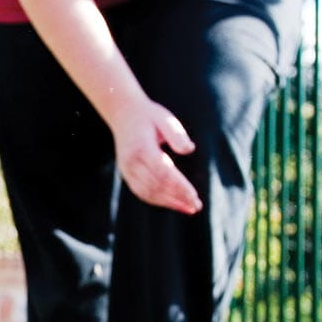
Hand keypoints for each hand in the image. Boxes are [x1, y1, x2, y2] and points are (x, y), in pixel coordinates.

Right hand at [111, 94, 200, 214]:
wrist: (123, 113)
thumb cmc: (149, 116)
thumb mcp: (165, 118)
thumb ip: (177, 134)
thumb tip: (190, 149)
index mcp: (141, 148)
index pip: (162, 172)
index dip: (179, 186)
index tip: (195, 196)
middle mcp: (131, 161)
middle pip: (156, 185)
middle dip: (177, 198)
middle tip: (197, 205)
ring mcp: (127, 169)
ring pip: (148, 193)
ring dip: (169, 203)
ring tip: (189, 208)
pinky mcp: (127, 174)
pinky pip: (142, 192)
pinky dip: (158, 201)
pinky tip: (174, 203)